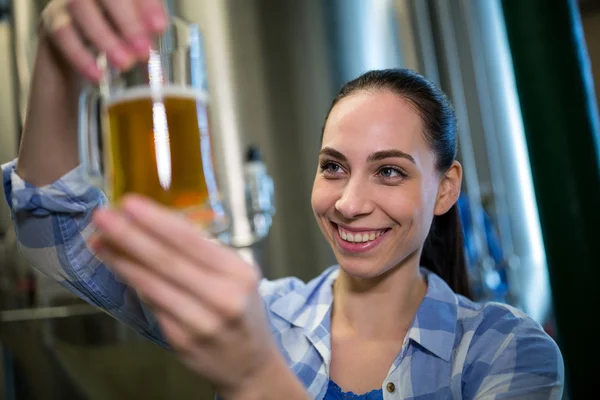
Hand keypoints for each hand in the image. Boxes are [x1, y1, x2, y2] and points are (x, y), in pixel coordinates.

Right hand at [40, 0, 166, 80]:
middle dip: (129, 22)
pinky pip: (62, 33)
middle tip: (143, 51)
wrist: (77, 51)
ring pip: (81, 8)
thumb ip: (145, 50)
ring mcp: (70, 1)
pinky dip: (81, 55)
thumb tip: (159, 75)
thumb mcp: (134, 43)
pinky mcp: (53, 20)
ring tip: (125, 63)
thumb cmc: (114, 39)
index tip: (159, 28)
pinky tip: (98, 74)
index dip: (147, 6)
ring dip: (105, 37)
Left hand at [90, 195, 281, 396]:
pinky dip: (132, 283)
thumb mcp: (238, 276)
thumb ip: (206, 255)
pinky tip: (118, 267)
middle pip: (167, 261)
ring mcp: (201, 322)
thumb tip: (156, 226)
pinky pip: (152, 305)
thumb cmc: (242, 311)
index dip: (157, 221)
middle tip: (102, 216)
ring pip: (153, 285)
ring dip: (122, 260)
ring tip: (100, 241)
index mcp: (238, 273)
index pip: (191, 241)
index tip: (129, 204)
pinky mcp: (182, 340)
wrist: (251, 364)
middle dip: (130, 236)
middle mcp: (223, 297)